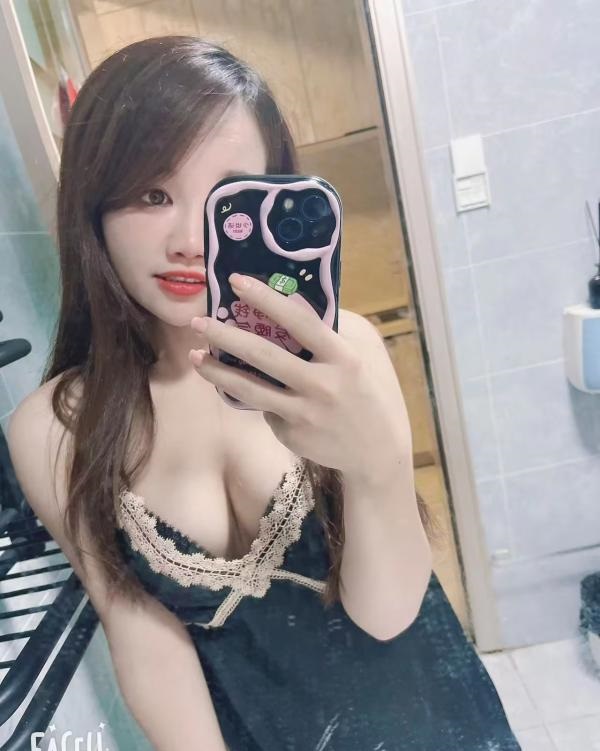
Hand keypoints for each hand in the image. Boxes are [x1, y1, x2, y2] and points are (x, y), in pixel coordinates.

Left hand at [189, 273, 410, 478]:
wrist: (376, 452)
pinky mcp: (291, 434)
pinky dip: (254, 397)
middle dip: (226, 336)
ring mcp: (303, 413)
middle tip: (198, 322)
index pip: (300, 322)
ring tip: (195, 356)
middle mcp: (321, 385)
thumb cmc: (365, 396)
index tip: (237, 282)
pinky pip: (264, 409)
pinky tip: (250, 391)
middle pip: (263, 356)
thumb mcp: (360, 359)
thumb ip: (329, 335)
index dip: (267, 300)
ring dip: (217, 371)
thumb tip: (289, 307)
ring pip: (249, 389)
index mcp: (342, 358)